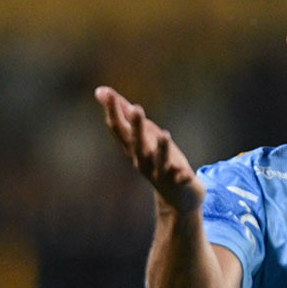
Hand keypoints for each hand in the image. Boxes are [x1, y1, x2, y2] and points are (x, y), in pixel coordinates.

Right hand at [95, 86, 204, 212]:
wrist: (177, 196)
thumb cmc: (157, 159)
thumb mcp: (142, 134)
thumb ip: (125, 113)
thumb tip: (101, 90)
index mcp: (133, 148)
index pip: (119, 129)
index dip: (112, 111)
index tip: (105, 93)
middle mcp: (143, 160)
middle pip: (137, 144)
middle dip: (136, 127)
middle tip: (137, 108)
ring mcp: (161, 172)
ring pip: (159, 161)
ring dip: (161, 149)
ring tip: (164, 134)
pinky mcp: (179, 181)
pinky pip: (179, 179)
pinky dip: (181, 175)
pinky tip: (185, 172)